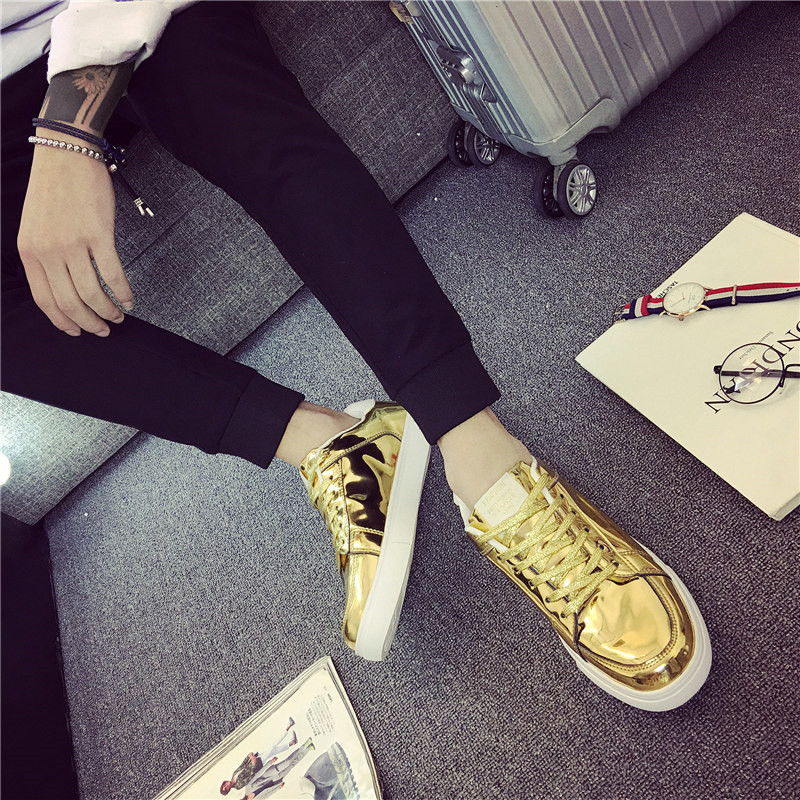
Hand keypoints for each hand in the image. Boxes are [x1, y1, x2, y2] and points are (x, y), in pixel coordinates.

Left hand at [17, 135, 133, 335]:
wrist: (65, 154)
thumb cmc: (54, 189)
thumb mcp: (35, 227)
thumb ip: (44, 257)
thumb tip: (63, 287)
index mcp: (29, 252)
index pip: (45, 300)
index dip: (63, 321)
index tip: (78, 331)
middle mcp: (48, 251)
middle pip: (70, 302)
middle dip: (89, 322)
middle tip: (103, 329)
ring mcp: (73, 243)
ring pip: (93, 293)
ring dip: (108, 310)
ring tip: (118, 315)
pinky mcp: (97, 234)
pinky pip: (113, 274)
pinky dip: (123, 291)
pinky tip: (129, 299)